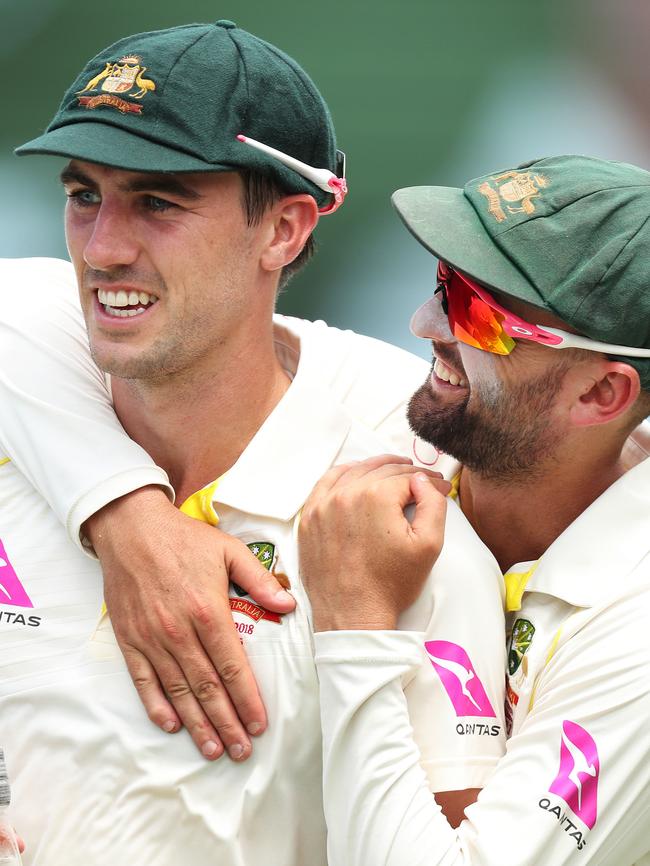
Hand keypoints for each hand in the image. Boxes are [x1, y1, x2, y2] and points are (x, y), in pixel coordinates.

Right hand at [84, 487, 295, 760]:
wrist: (131, 528)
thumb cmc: (184, 539)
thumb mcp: (229, 551)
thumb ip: (260, 580)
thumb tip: (289, 607)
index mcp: (208, 611)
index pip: (233, 667)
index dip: (248, 699)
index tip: (260, 725)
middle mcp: (179, 632)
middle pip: (207, 688)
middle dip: (227, 723)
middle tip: (242, 751)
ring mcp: (151, 638)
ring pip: (178, 691)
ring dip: (197, 724)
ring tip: (214, 749)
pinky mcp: (129, 639)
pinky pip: (143, 680)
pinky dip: (157, 706)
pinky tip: (172, 725)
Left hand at [299, 455, 448, 631]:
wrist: (353, 615)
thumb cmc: (391, 584)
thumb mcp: (429, 545)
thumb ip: (433, 504)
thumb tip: (424, 480)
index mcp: (376, 497)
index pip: (409, 477)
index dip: (429, 482)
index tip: (440, 487)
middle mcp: (346, 494)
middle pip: (383, 471)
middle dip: (407, 473)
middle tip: (423, 480)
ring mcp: (323, 505)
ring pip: (355, 472)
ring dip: (377, 468)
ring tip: (394, 471)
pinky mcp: (310, 518)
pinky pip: (326, 483)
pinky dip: (344, 474)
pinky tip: (356, 474)